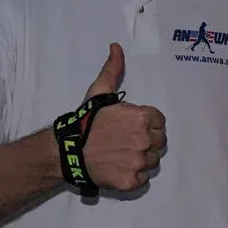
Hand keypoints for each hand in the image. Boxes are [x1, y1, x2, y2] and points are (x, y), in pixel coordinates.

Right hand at [77, 43, 166, 191]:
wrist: (66, 151)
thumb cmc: (85, 121)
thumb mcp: (99, 92)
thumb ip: (112, 69)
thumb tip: (116, 47)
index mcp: (143, 118)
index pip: (160, 122)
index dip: (148, 123)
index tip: (132, 126)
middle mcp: (145, 140)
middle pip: (160, 142)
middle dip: (147, 141)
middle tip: (127, 141)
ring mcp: (139, 162)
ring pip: (154, 161)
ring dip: (142, 158)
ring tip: (123, 154)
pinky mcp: (132, 181)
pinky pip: (144, 179)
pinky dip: (135, 176)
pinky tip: (121, 167)